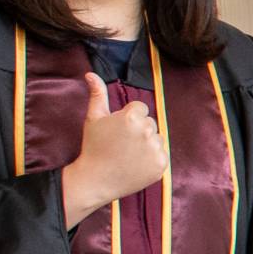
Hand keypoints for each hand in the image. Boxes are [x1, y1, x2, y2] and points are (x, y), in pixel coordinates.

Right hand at [61, 73, 167, 226]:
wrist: (95, 180)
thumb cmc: (93, 146)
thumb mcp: (93, 118)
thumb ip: (98, 94)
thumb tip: (91, 73)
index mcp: (132, 116)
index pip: (140, 108)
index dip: (127, 118)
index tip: (117, 130)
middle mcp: (147, 131)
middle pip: (149, 122)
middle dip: (138, 130)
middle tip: (121, 144)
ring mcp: (156, 149)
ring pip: (157, 138)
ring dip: (146, 143)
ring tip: (128, 154)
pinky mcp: (161, 165)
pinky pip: (161, 154)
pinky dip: (151, 158)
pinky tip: (135, 164)